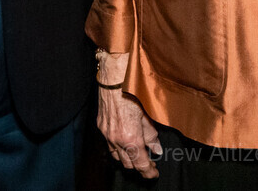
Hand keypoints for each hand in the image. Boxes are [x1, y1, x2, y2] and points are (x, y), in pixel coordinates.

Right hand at [96, 53, 160, 178]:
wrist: (114, 84)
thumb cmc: (132, 96)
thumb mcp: (147, 117)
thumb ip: (152, 135)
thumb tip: (156, 149)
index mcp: (131, 139)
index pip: (141, 165)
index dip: (149, 172)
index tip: (154, 173)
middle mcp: (117, 141)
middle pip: (129, 165)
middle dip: (140, 167)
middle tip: (150, 164)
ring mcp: (107, 136)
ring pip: (117, 158)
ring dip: (128, 160)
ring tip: (138, 155)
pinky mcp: (101, 129)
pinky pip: (109, 146)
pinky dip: (118, 150)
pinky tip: (125, 145)